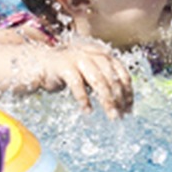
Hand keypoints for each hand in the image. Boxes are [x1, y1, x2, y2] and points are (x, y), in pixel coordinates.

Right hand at [0, 28, 132, 118]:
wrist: (40, 64)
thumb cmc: (69, 72)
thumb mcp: (89, 76)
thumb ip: (104, 82)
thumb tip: (123, 103)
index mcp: (103, 55)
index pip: (122, 73)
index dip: (128, 91)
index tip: (130, 109)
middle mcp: (93, 54)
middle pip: (112, 78)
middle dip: (119, 99)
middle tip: (121, 116)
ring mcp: (78, 58)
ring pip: (99, 81)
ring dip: (107, 101)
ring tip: (112, 117)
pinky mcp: (64, 65)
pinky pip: (78, 84)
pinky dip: (84, 99)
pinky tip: (87, 112)